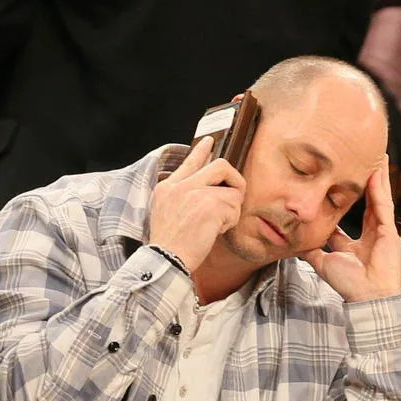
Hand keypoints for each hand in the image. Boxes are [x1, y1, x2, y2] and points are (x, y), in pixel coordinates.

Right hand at [149, 137, 246, 271]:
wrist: (166, 259)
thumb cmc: (170, 244)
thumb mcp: (166, 213)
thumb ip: (183, 196)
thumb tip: (211, 186)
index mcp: (167, 187)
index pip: (189, 162)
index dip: (202, 151)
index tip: (210, 142)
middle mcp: (181, 186)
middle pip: (220, 166)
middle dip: (234, 180)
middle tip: (234, 193)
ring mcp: (195, 193)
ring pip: (231, 192)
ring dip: (230, 211)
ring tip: (215, 226)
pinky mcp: (210, 205)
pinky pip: (234, 207)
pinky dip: (230, 222)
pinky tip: (215, 232)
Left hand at [301, 155, 400, 301]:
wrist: (366, 296)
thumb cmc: (347, 284)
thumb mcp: (322, 263)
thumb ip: (310, 252)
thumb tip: (294, 243)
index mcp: (353, 242)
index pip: (346, 215)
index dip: (340, 200)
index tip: (333, 184)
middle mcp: (368, 234)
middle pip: (365, 201)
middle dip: (362, 182)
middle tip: (358, 162)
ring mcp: (380, 231)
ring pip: (377, 198)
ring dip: (375, 178)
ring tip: (375, 157)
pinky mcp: (388, 230)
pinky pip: (382, 204)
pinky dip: (379, 188)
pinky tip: (377, 171)